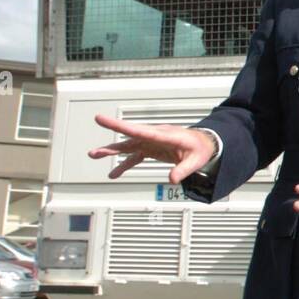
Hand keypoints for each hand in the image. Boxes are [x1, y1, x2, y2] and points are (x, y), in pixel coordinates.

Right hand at [88, 114, 216, 183]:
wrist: (205, 143)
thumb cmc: (201, 148)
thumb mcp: (196, 160)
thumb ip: (184, 170)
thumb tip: (172, 180)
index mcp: (164, 135)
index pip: (139, 130)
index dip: (119, 126)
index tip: (102, 119)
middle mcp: (154, 136)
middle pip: (129, 138)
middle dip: (111, 143)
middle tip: (94, 149)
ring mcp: (151, 142)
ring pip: (128, 146)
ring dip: (112, 151)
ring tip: (94, 155)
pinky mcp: (151, 149)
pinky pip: (134, 156)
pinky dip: (124, 164)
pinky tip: (114, 173)